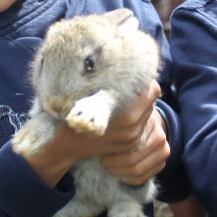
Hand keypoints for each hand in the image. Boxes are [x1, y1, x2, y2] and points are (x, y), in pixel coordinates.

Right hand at [25, 82, 164, 185]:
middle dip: (142, 91)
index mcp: (128, 116)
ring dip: (140, 103)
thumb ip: (112, 86)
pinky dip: (136, 115)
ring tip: (123, 96)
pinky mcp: (129, 144)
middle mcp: (134, 128)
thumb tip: (125, 69)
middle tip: (128, 82)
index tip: (132, 74)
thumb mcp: (89, 96)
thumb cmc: (72, 116)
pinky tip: (121, 110)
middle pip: (152, 101)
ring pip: (148, 112)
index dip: (143, 79)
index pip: (151, 90)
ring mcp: (132, 138)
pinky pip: (141, 124)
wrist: (64, 147)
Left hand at [100, 99, 169, 185]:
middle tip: (102, 160)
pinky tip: (118, 173)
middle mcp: (160, 140)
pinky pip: (142, 179)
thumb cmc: (128, 117)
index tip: (101, 150)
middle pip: (132, 162)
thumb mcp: (123, 114)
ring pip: (137, 173)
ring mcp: (163, 154)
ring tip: (108, 165)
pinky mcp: (161, 165)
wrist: (146, 121)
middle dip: (113, 164)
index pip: (129, 148)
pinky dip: (127, 179)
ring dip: (119, 172)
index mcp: (151, 126)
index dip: (112, 152)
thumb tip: (100, 125)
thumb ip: (117, 120)